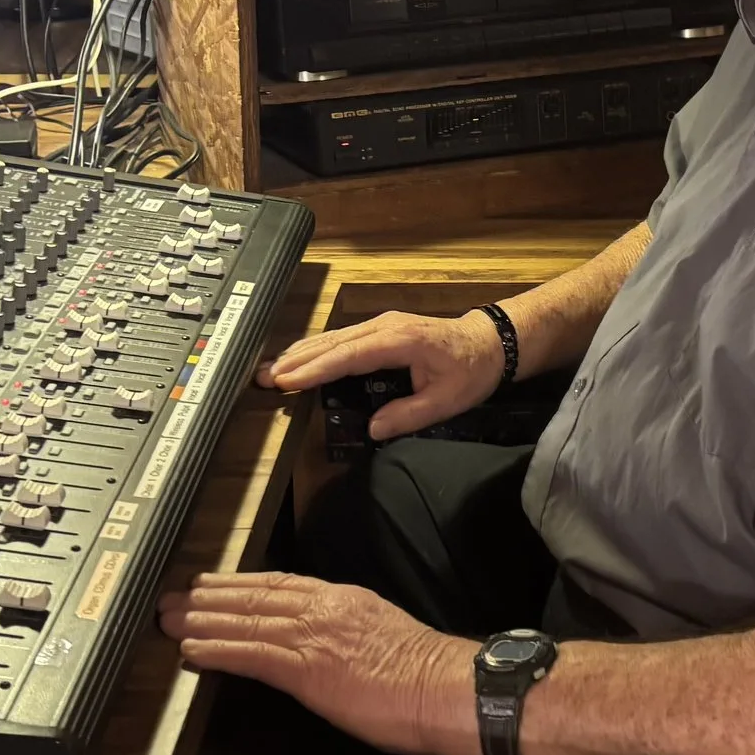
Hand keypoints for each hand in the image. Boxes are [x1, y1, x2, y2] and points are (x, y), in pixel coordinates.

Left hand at [158, 571, 480, 754]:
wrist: (445, 688)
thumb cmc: (426, 676)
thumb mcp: (384, 636)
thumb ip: (351, 634)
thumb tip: (332, 646)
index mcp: (344, 600)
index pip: (282, 585)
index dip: (242, 585)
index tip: (214, 585)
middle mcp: (325, 609)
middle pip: (255, 595)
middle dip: (211, 596)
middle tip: (174, 597)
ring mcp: (315, 636)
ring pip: (246, 620)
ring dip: (202, 620)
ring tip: (171, 619)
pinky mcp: (308, 668)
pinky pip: (252, 654)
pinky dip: (218, 650)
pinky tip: (193, 650)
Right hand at [260, 308, 506, 437]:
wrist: (490, 341)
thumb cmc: (471, 370)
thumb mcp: (448, 400)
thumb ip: (409, 415)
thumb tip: (373, 429)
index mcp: (399, 341)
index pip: (350, 355)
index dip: (317, 368)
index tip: (289, 380)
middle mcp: (385, 326)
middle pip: (334, 343)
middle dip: (297, 360)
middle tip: (264, 377)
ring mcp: (382, 324)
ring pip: (334, 338)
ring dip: (302, 353)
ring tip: (271, 369)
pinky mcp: (381, 329)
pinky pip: (343, 338)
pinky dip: (317, 349)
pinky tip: (300, 358)